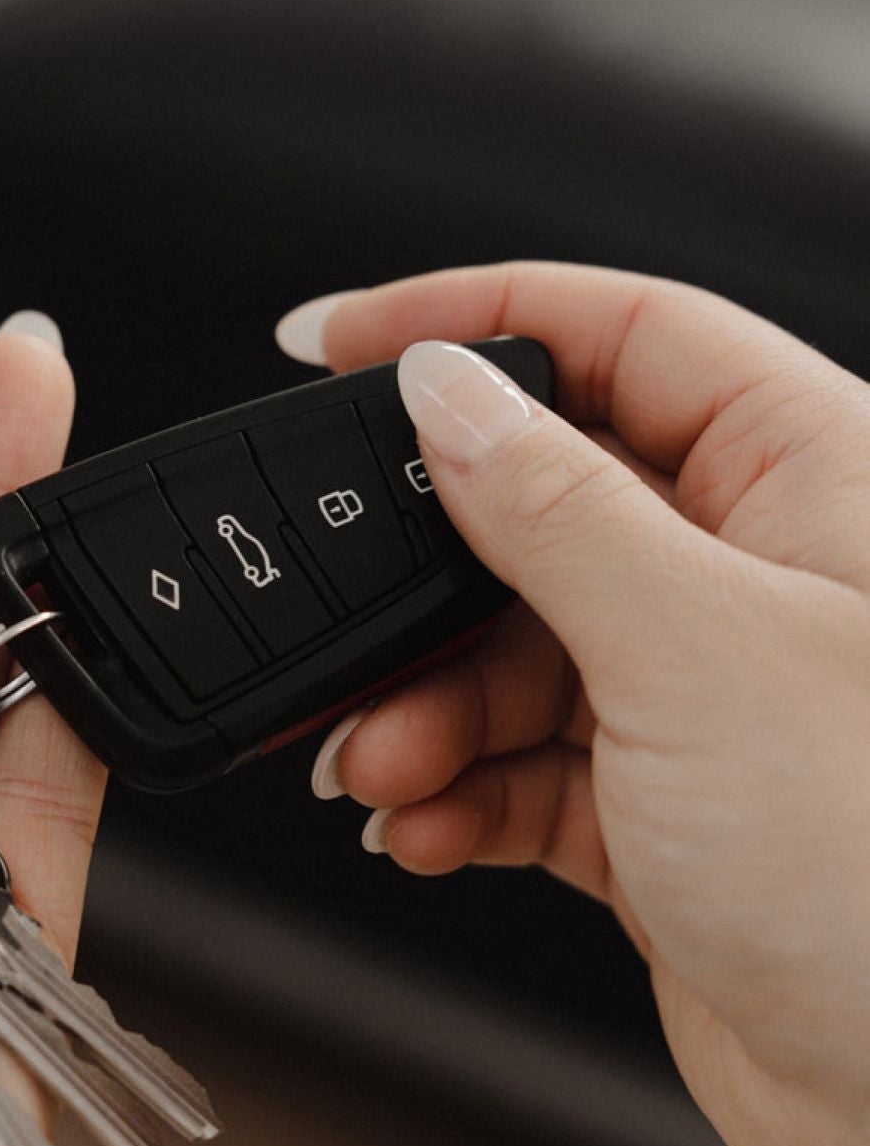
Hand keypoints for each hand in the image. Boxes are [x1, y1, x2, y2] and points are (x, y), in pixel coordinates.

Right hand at [289, 263, 869, 1145]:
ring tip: (385, 769)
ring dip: (427, 711)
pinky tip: (428, 823)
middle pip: (537, 513)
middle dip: (422, 583)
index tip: (336, 344)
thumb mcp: (693, 650)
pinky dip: (459, 790)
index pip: (619, 336)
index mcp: (809, 478)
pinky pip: (523, 761)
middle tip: (342, 628)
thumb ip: (550, 510)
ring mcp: (702, 693)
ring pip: (512, 652)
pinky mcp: (659, 801)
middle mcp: (755, 573)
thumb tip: (445, 394)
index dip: (469, 322)